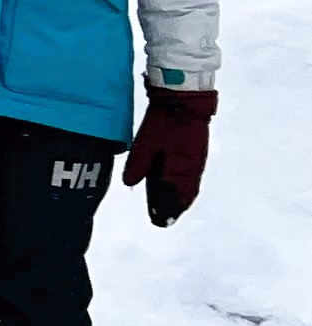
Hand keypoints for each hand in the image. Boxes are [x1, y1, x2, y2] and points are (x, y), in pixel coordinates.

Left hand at [123, 89, 213, 226]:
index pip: (173, 198)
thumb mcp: (145, 144)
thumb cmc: (164, 123)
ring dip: (179, 200)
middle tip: (161, 220)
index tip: (158, 221)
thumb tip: (129, 183)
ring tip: (168, 209)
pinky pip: (191, 179)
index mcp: (180, 170)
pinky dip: (183, 188)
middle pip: (182, 196)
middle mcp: (191, 171)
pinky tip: (175, 190)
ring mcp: (196, 163)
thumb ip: (137, 165)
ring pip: (188, 188)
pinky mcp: (196, 155)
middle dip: (173, 208)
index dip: (166, 210)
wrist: (184, 103)